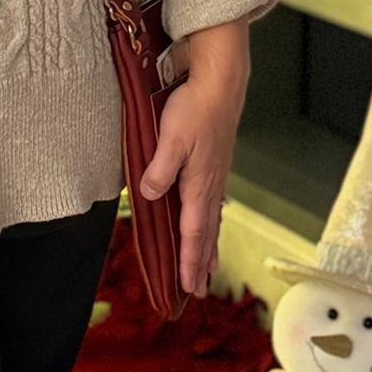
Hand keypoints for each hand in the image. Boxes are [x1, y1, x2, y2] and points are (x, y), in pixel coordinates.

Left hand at [137, 20, 249, 297]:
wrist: (220, 81)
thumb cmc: (194, 108)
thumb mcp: (170, 139)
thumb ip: (161, 170)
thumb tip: (151, 197)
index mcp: (200, 184)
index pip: (194, 233)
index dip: (190, 261)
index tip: (187, 286)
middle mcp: (210, 185)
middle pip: (206, 233)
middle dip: (200, 262)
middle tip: (195, 290)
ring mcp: (214, 175)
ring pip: (210, 219)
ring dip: (207, 245)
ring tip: (206, 267)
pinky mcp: (214, 164)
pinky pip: (211, 203)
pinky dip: (208, 221)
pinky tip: (207, 222)